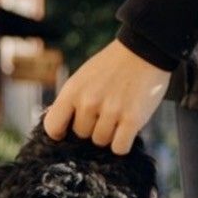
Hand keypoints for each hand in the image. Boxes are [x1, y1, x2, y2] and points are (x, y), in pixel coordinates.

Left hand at [42, 39, 171, 155]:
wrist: (144, 50)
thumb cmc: (112, 66)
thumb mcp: (83, 77)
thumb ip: (71, 101)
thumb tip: (60, 129)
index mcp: (73, 90)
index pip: (53, 126)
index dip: (60, 132)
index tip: (68, 131)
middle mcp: (89, 101)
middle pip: (82, 135)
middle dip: (92, 127)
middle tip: (106, 111)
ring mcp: (111, 111)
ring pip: (102, 142)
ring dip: (110, 134)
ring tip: (119, 114)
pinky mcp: (132, 119)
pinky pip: (120, 148)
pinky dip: (123, 142)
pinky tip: (128, 128)